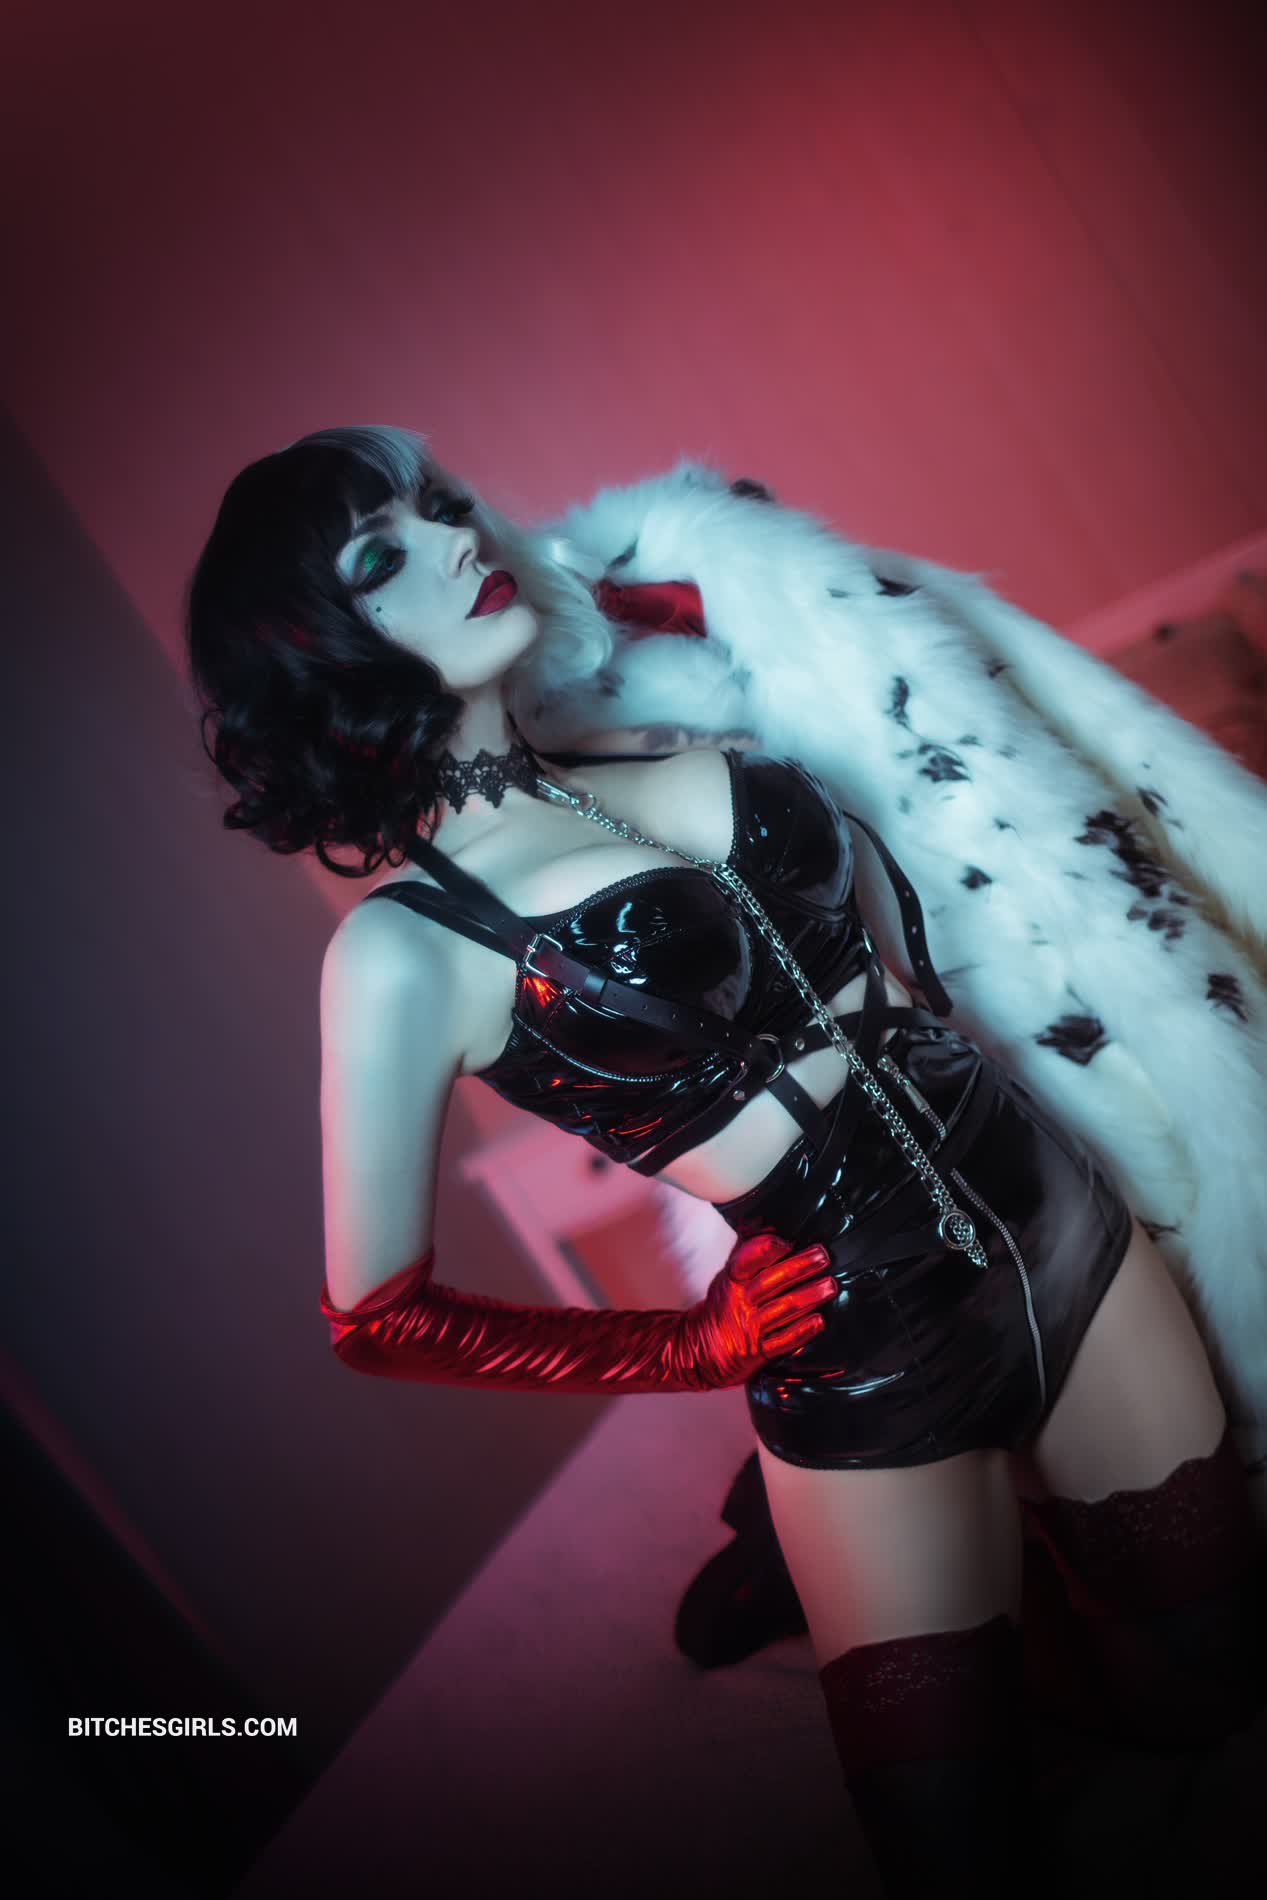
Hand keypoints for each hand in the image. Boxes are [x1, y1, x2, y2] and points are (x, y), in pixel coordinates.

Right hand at [675, 1230, 836, 1388]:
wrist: (698, 1352)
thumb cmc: (721, 1309)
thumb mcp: (727, 1279)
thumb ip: (748, 1255)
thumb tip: (772, 1228)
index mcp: (732, 1281)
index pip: (746, 1260)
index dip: (766, 1249)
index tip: (787, 1241)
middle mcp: (741, 1302)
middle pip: (772, 1281)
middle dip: (800, 1267)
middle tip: (822, 1256)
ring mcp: (750, 1328)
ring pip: (783, 1309)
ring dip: (809, 1296)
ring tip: (830, 1285)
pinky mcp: (759, 1352)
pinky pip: (783, 1341)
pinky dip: (802, 1331)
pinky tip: (819, 1321)